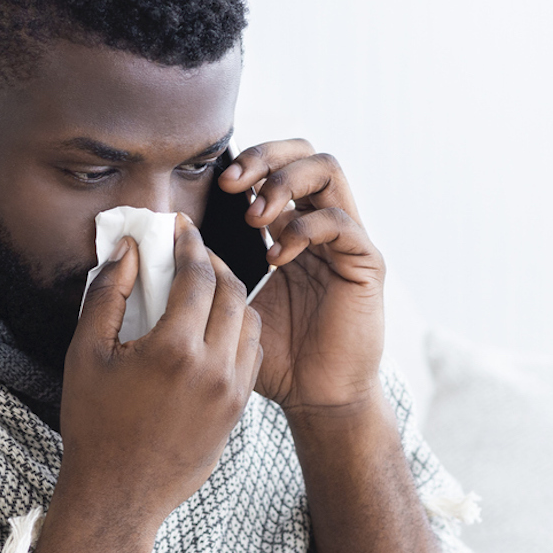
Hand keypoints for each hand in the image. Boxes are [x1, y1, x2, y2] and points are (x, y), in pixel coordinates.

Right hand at [50, 214, 263, 549]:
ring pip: (249, 322)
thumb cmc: (94, 425)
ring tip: (204, 288)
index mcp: (174, 350)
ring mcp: (232, 393)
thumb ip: (108, 294)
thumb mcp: (86, 353)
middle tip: (192, 253)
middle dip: (213, 263)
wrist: (118, 495)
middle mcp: (214, 368)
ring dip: (230, 296)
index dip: (189, 244)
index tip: (179, 228)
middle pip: (231, 291)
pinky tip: (212, 329)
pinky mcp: (238, 412)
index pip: (197, 276)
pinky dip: (237, 331)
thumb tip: (128, 251)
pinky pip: (250, 355)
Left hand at [218, 140, 385, 417]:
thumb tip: (187, 235)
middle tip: (231, 185)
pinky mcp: (365, 263)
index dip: (249, 162)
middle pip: (307, 154)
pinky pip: (341, 221)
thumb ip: (218, 269)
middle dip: (266, 157)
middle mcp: (323, 227)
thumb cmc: (277, 357)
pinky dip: (304, 228)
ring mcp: (347, 241)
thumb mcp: (235, 304)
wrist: (314, 398)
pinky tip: (277, 256)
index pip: (280, 166)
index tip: (215, 185)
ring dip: (285, 183)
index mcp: (293, 229)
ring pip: (328, 171)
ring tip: (255, 216)